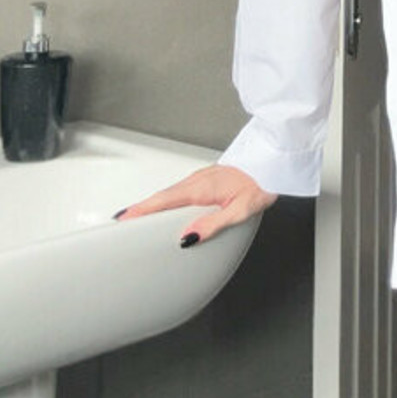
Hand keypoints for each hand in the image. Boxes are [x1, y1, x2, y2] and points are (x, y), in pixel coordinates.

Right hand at [113, 163, 278, 245]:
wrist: (274, 160)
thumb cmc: (261, 181)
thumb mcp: (240, 210)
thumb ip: (213, 224)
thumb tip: (188, 237)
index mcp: (201, 188)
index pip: (163, 201)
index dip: (141, 210)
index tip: (122, 218)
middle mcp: (197, 180)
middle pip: (162, 198)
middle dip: (141, 209)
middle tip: (122, 221)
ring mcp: (202, 177)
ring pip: (171, 193)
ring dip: (153, 204)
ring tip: (138, 218)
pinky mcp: (208, 178)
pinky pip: (181, 191)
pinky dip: (167, 200)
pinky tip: (168, 207)